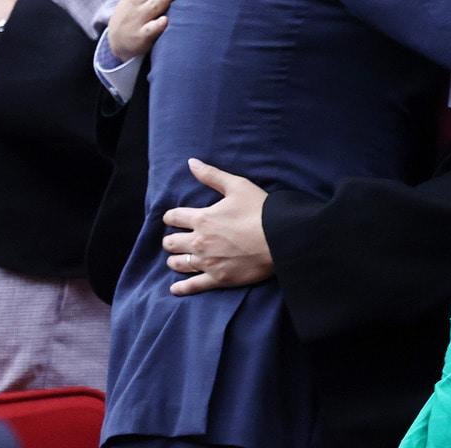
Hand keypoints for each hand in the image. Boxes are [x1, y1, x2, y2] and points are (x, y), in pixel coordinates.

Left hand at [161, 157, 271, 294]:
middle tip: (175, 240)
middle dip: (171, 240)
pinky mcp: (218, 279)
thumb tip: (191, 162)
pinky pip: (193, 286)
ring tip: (177, 259)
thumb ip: (211, 175)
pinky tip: (175, 288)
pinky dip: (182, 288)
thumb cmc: (260, 210)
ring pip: (178, 263)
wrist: (280, 239)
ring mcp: (207, 262)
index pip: (173, 217)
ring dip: (174, 260)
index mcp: (202, 218)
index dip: (170, 217)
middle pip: (171, 242)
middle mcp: (199, 242)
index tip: (172, 218)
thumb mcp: (237, 186)